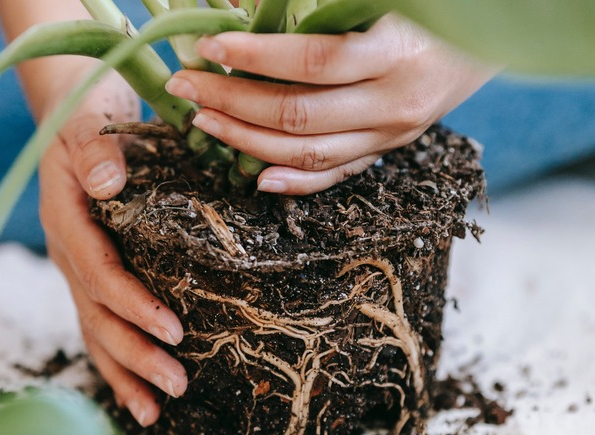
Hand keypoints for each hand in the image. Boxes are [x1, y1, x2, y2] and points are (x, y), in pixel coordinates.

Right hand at [38, 71, 186, 425]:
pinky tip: (141, 389)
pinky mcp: (91, 269)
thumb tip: (107, 181)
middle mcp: (68, 249)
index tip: (173, 330)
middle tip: (176, 382)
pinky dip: (119, 356)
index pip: (98, 271)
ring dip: (125, 368)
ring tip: (155, 408)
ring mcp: (77, 264)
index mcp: (68, 217)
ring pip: (96, 327)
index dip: (132, 304)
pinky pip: (100, 319)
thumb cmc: (88, 112)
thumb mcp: (89, 120)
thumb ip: (95, 149)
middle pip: (97, 313)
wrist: (73, 110)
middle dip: (135, 352)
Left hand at [164, 13, 495, 194]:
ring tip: (203, 122)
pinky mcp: (387, 151)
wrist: (484, 38)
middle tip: (186, 86)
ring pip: (308, 152)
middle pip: (298, 114)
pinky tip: (255, 177)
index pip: (312, 61)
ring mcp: (392, 135)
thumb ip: (318, 5)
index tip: (209, 46)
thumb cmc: (428, 7)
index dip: (255, 56)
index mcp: (397, 53)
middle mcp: (395, 103)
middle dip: (231, 101)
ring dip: (246, 140)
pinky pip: (336, 175)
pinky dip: (294, 182)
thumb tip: (242, 2)